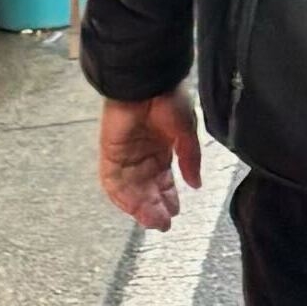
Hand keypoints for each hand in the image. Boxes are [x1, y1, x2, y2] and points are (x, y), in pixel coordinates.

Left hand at [98, 89, 205, 232]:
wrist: (146, 82)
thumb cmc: (168, 99)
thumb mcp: (187, 132)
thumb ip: (190, 159)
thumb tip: (196, 184)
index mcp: (161, 149)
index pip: (163, 180)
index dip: (168, 197)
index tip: (174, 212)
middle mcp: (143, 155)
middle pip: (147, 189)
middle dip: (155, 207)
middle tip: (163, 223)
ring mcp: (125, 155)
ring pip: (131, 189)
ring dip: (140, 207)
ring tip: (153, 221)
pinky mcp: (110, 153)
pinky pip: (112, 181)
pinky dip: (121, 196)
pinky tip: (133, 209)